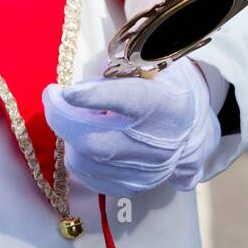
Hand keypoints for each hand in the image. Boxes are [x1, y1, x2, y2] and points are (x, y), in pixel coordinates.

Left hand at [42, 58, 220, 194]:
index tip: (66, 92)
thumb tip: (90, 72)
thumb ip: (120, 62)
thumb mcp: (150, 62)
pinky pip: (91, 177)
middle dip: (62, 119)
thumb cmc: (165, 85)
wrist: (194, 125)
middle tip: (53, 98)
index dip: (94, 97)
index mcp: (163, 104)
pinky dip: (78, 157)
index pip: (127, 101)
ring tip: (73, 117)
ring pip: (87, 163)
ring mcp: (148, 171)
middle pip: (96, 142)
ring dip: (69, 138)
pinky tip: (83, 138)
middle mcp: (158, 144)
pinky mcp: (137, 185)